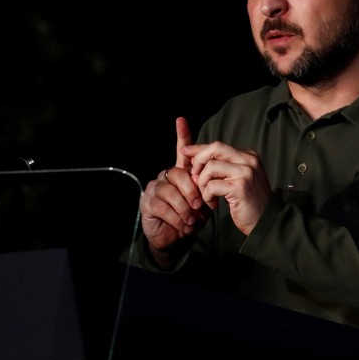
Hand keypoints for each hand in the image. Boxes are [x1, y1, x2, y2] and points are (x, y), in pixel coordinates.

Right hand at [139, 117, 209, 262]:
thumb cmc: (190, 218)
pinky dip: (176, 219)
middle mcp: (165, 176)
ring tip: (191, 221)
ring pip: (170, 192)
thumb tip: (211, 182)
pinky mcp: (147, 202)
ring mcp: (154, 188)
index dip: (182, 136)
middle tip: (200, 207)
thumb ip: (206, 191)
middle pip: (178, 173)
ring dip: (184, 209)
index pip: (181, 152)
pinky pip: (163, 207)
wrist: (174, 239)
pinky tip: (182, 226)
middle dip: (192, 191)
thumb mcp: (203, 204)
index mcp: (180, 173)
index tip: (181, 120)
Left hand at [180, 140, 270, 235]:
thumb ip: (223, 167)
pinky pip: (212, 185)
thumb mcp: (237, 178)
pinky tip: (213, 203)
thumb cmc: (248, 202)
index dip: (200, 148)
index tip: (185, 151)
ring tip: (206, 195)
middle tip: (193, 175)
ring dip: (202, 183)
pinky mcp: (240, 187)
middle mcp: (249, 161)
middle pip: (215, 148)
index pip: (219, 146)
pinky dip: (207, 195)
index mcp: (249, 156)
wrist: (266, 222)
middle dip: (198, 160)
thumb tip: (196, 157)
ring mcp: (245, 173)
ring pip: (211, 167)